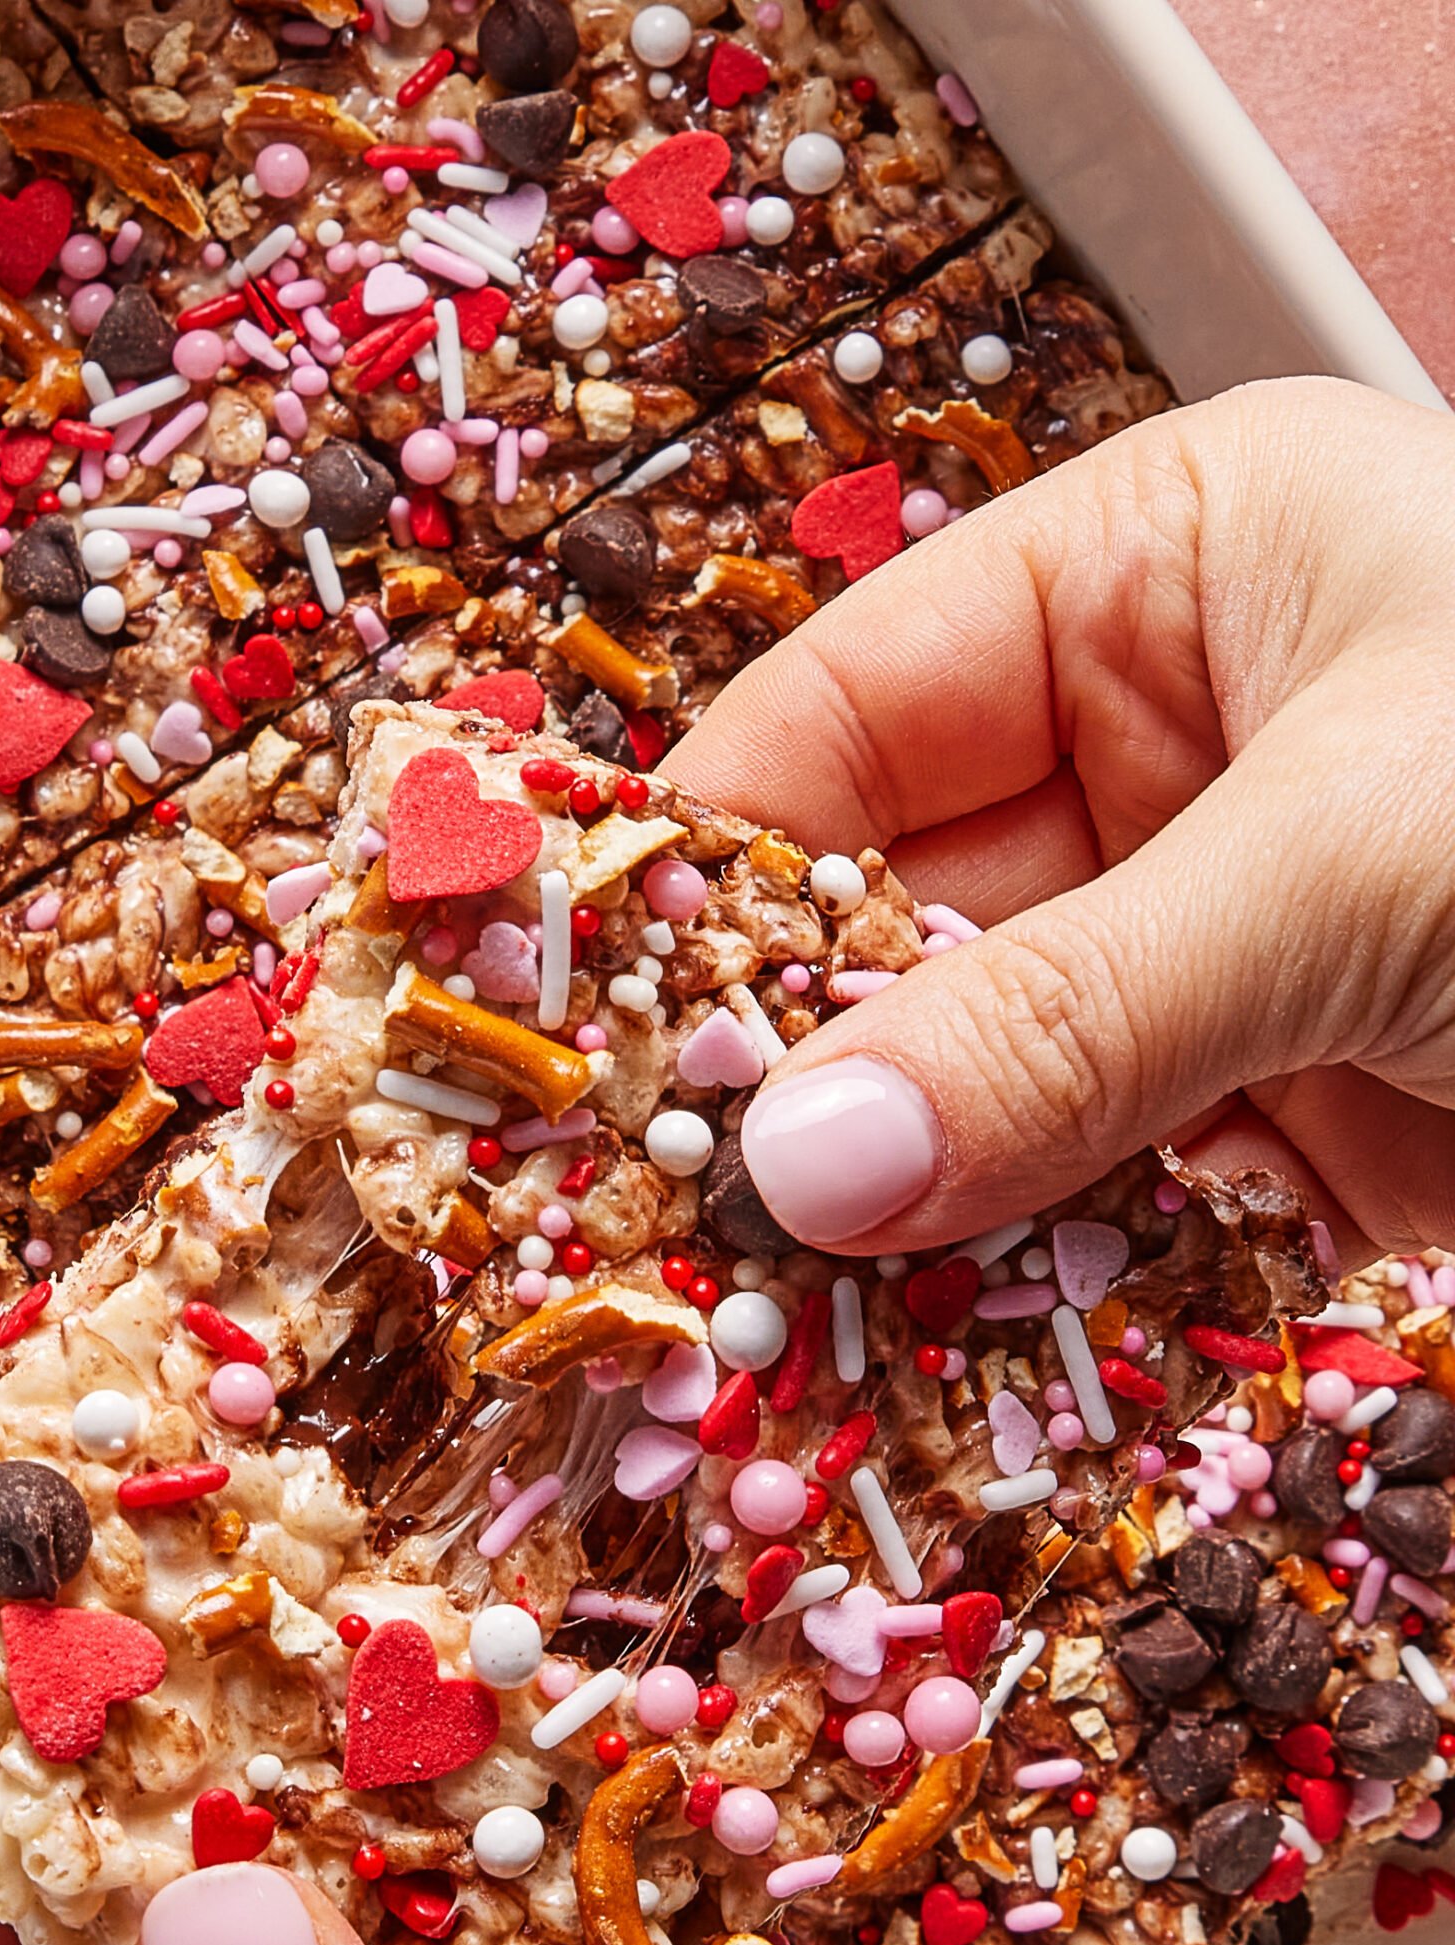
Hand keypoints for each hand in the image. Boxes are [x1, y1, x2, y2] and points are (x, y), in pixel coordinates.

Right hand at [659, 376, 1454, 1265]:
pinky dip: (1011, 1289)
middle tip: (659, 1215)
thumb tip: (809, 1157)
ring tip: (761, 1324)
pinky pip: (1081, 1208)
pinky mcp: (1273, 1123)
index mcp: (1164, 577)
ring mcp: (1209, 954)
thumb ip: (1074, 1010)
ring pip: (972, 1090)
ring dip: (890, 1210)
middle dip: (791, 1075)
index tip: (596, 1016)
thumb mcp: (1360, 852)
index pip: (852, 712)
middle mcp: (1163, 759)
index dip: (712, 864)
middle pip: (888, 921)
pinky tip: (919, 1356)